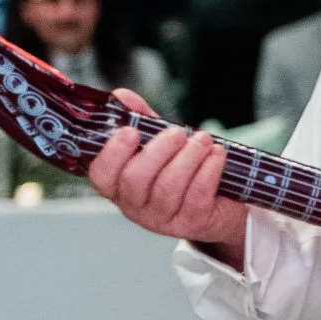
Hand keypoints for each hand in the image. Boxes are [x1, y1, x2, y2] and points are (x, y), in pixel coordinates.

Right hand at [86, 88, 246, 255]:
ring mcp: (162, 218)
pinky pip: (197, 195)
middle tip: (178, 132)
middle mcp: (135, 206)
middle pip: (135, 179)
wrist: (219, 200)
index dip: (113, 153)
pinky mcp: (191, 223)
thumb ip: (140, 120)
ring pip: (168, 187)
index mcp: (119, 185)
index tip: (130, 131)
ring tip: (203, 139)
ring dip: (189, 157)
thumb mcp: (158, 143)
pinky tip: (217, 154)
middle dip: (159, 150)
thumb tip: (122, 96)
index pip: (102, 175)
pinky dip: (209, 169)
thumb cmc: (181, 168)